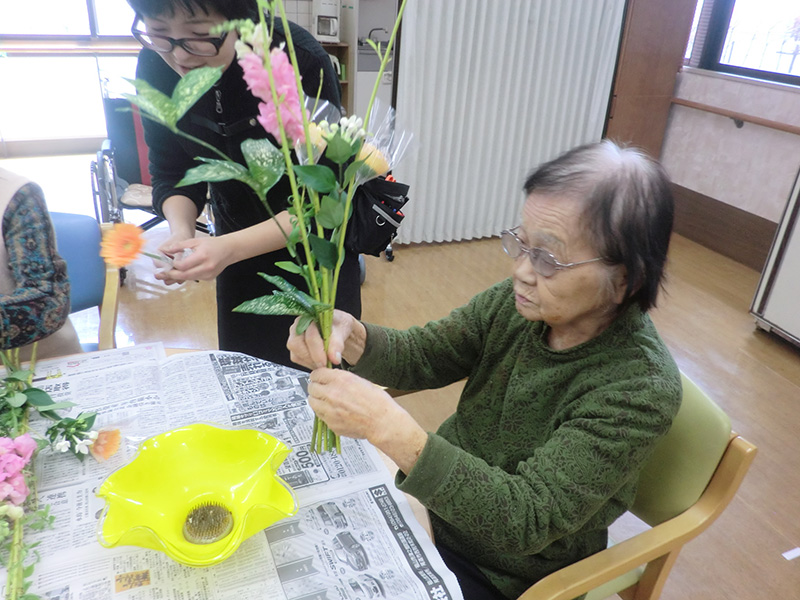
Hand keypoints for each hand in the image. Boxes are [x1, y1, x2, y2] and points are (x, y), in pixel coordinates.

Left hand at [155, 235, 236, 282]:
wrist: (229, 250)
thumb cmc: (213, 244)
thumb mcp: (196, 241)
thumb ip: (180, 246)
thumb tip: (167, 250)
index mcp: (202, 256)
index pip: (183, 265)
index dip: (175, 265)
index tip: (171, 262)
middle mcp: (206, 267)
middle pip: (185, 275)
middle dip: (172, 275)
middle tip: (164, 274)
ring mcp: (209, 275)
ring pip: (189, 278)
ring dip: (179, 276)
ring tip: (170, 273)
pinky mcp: (209, 278)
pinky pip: (195, 278)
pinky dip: (188, 275)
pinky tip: (183, 272)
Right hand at [287, 310, 363, 368]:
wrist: (339, 329)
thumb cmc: (339, 325)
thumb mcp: (343, 330)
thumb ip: (337, 343)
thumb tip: (334, 358)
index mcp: (309, 316)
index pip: (308, 335)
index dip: (317, 351)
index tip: (326, 361)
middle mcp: (298, 325)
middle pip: (296, 344)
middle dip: (311, 357)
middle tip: (325, 364)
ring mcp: (295, 336)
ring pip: (295, 354)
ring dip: (310, 362)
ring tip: (325, 362)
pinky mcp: (296, 348)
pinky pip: (297, 359)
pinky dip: (309, 363)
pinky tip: (320, 361)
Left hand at [306, 368, 426, 472]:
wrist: (382, 421)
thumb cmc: (376, 402)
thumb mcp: (359, 381)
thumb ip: (341, 379)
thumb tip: (330, 378)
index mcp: (340, 380)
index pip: (316, 374)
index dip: (318, 376)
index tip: (320, 378)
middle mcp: (331, 394)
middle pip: (311, 388)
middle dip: (316, 388)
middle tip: (322, 390)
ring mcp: (329, 410)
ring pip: (312, 402)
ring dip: (318, 400)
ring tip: (328, 401)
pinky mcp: (330, 423)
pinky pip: (320, 416)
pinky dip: (325, 413)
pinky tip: (336, 412)